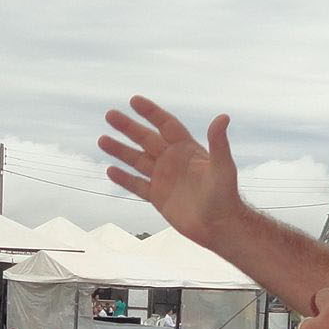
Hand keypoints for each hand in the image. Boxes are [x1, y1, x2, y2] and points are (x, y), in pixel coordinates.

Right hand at [98, 99, 242, 242]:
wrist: (219, 227)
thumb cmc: (226, 196)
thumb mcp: (223, 167)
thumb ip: (219, 143)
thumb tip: (223, 117)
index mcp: (187, 149)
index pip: (166, 125)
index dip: (151, 113)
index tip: (134, 101)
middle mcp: (173, 160)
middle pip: (146, 139)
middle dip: (128, 127)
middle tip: (110, 115)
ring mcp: (164, 179)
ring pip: (137, 160)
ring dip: (120, 150)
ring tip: (102, 140)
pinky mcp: (158, 197)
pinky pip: (137, 185)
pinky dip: (124, 178)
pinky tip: (110, 170)